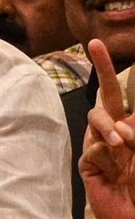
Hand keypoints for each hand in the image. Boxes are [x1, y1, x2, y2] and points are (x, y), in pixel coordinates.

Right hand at [82, 38, 134, 218]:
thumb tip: (121, 122)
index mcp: (131, 128)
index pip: (122, 95)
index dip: (108, 71)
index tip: (96, 45)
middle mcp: (114, 132)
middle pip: (105, 97)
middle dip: (102, 69)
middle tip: (94, 45)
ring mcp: (98, 146)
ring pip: (98, 121)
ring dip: (112, 131)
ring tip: (123, 148)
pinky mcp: (87, 163)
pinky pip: (93, 148)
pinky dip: (106, 158)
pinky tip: (113, 173)